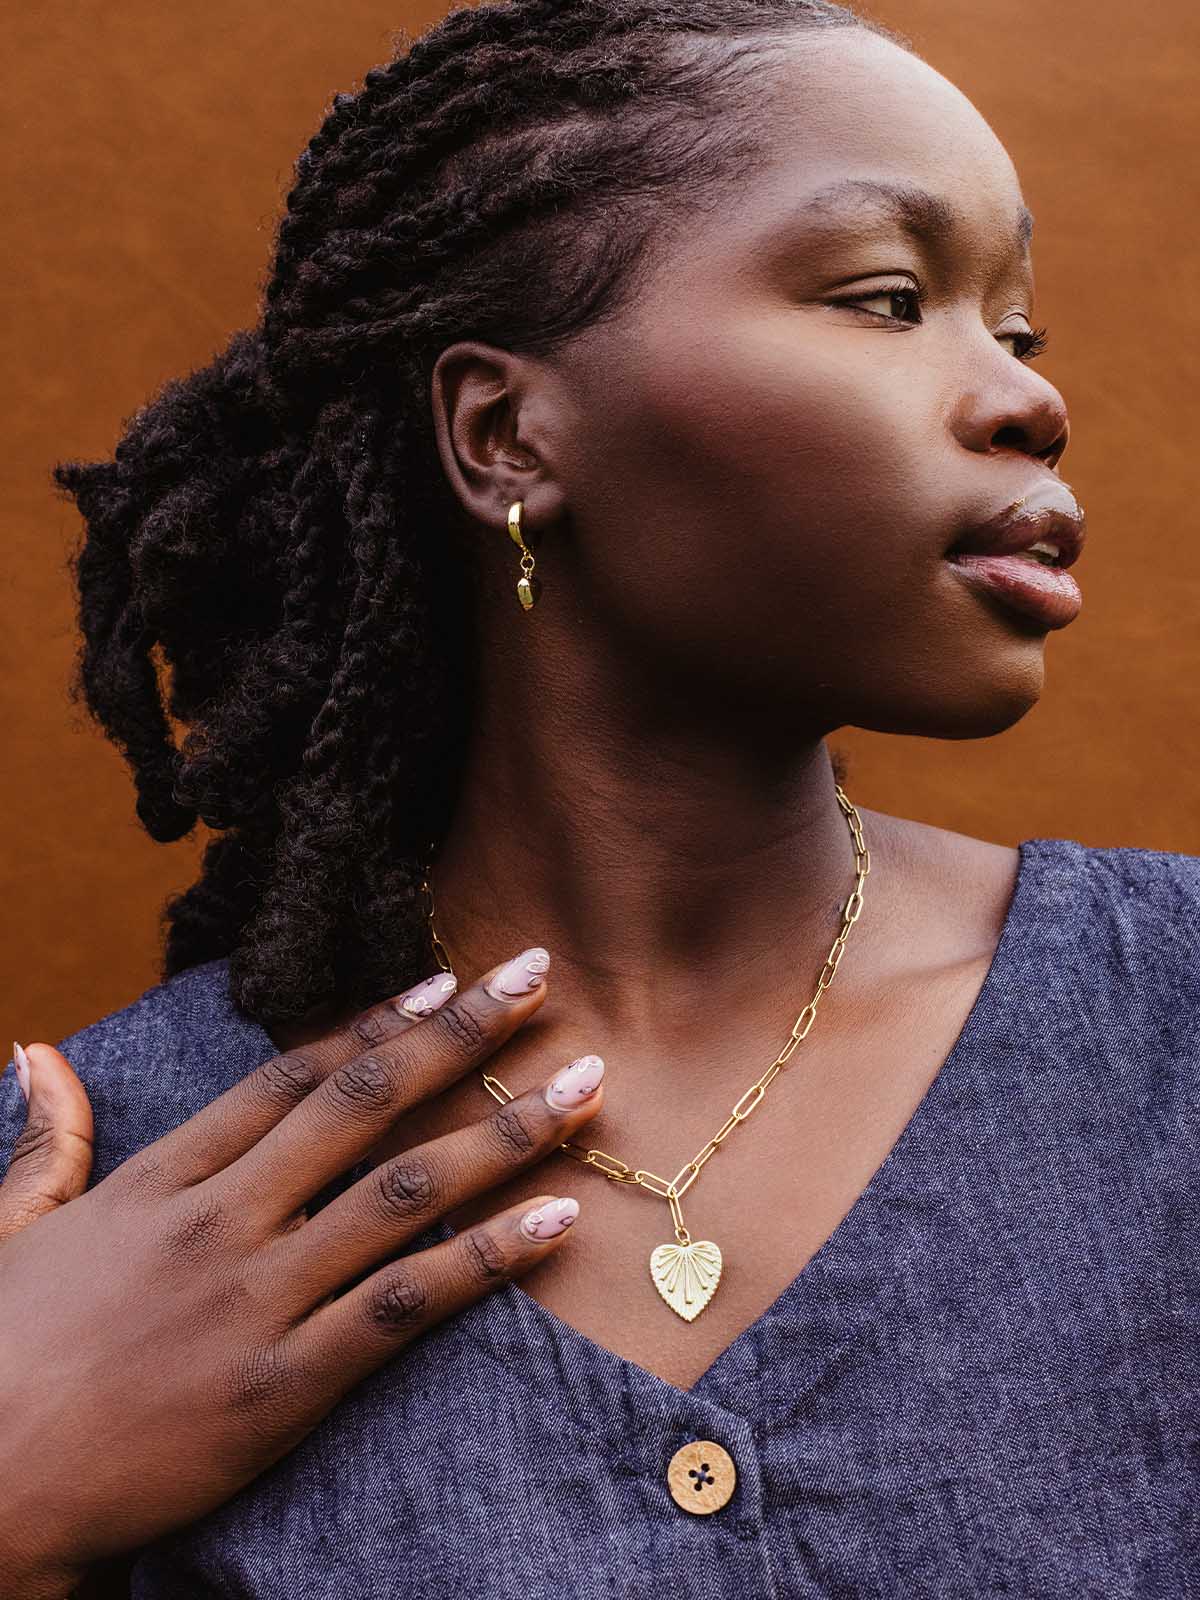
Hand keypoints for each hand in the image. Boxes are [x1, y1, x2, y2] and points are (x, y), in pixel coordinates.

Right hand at [0, 948, 602, 1595]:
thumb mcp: (9, 1229)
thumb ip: (44, 1138)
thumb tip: (37, 1049)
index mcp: (162, 1179)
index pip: (290, 1076)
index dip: (376, 1023)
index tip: (444, 979)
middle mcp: (221, 1221)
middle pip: (365, 1106)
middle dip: (461, 1037)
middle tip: (537, 978)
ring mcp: (257, 1300)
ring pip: (405, 1194)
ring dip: (506, 1132)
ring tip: (585, 1086)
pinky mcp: (283, 1386)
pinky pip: (405, 1306)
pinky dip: (487, 1259)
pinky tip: (556, 1221)